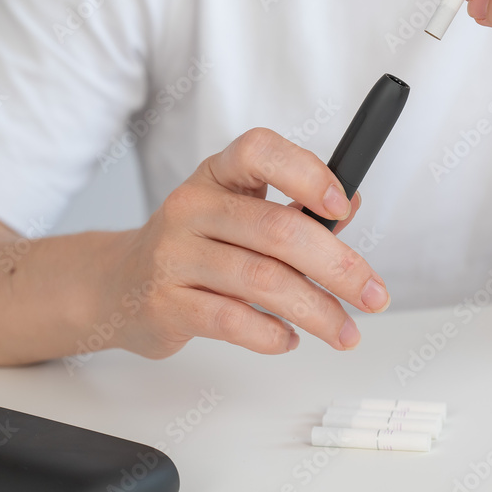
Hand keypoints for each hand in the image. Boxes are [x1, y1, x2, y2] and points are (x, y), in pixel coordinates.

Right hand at [103, 128, 390, 357]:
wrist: (117, 285)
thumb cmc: (196, 246)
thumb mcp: (240, 215)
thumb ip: (295, 210)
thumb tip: (353, 204)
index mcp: (218, 175)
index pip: (260, 152)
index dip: (307, 173)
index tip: (344, 205)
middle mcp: (192, 207)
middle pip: (278, 230)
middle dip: (338, 267)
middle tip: (374, 295)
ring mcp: (174, 255)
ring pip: (262, 281)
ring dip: (316, 311)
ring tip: (345, 332)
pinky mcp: (165, 303)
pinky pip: (231, 320)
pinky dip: (271, 334)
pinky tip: (289, 339)